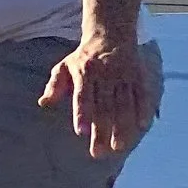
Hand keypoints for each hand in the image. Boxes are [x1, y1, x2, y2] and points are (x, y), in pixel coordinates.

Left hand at [39, 34, 150, 158]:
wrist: (111, 34)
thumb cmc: (83, 57)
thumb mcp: (64, 67)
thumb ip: (54, 86)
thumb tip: (43, 103)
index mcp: (85, 72)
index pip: (83, 97)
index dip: (82, 114)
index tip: (81, 133)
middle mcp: (105, 74)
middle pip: (103, 106)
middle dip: (101, 131)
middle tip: (98, 153)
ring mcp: (123, 75)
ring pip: (123, 104)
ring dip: (122, 127)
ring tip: (118, 147)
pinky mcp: (138, 76)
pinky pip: (142, 94)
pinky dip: (143, 109)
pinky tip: (143, 127)